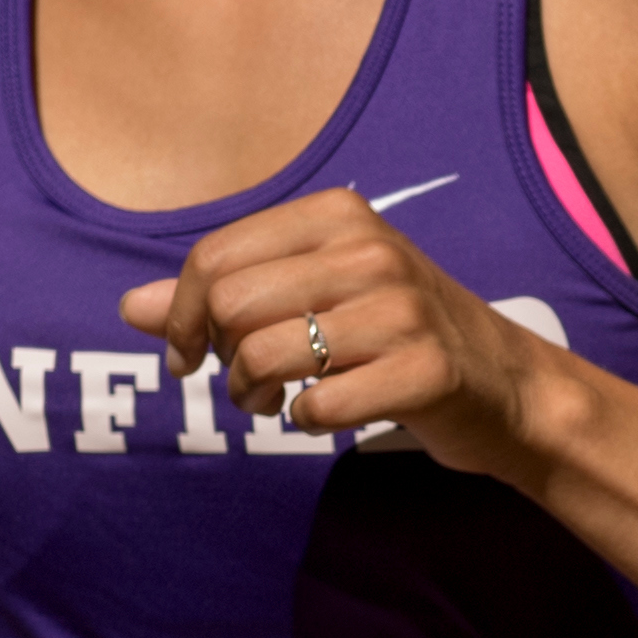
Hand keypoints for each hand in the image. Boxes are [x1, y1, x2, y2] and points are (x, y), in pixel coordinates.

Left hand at [119, 190, 562, 481]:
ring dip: (252, 397)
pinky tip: (323, 414)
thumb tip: (131, 307)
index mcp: (337, 215)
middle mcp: (370, 250)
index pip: (215, 258)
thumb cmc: (395, 334)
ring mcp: (403, 309)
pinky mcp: (426, 371)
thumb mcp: (311, 295)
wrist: (506, 385)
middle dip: (221, 360)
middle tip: (245, 384)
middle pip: (232, 308)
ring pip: (264, 356)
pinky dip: (303, 422)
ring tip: (274, 402)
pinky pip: (316, 407)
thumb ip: (221, 297)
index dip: (184, 317)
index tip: (191, 355)